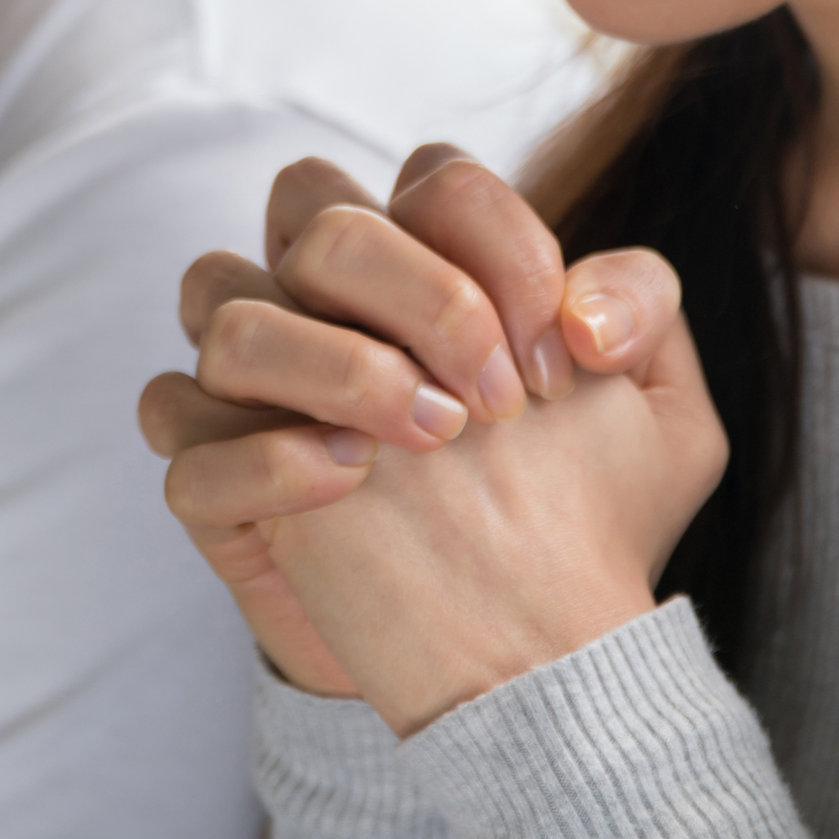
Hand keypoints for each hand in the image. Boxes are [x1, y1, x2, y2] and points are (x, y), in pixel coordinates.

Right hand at [139, 146, 720, 730]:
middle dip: (416, 287)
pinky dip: (261, 450)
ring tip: (429, 441)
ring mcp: (252, 387)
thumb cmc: (574, 517)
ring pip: (221, 297)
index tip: (561, 356)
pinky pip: (176, 424)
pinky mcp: (211, 483)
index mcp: (422, 264)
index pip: (431, 179)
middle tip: (495, 402)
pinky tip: (346, 483)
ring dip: (334, 360)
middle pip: (310, 202)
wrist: (520, 660)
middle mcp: (322, 302)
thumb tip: (582, 306)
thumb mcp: (662, 425)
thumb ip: (645, 313)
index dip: (500, 243)